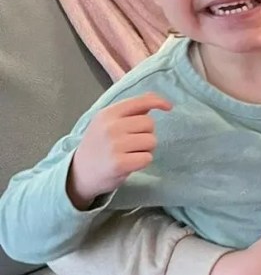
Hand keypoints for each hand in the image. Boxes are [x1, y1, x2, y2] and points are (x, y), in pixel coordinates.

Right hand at [68, 93, 171, 209]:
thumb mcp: (107, 123)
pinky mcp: (119, 164)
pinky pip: (147, 158)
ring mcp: (114, 145)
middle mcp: (110, 127)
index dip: (158, 102)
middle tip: (132, 143)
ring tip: (129, 153)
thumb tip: (154, 101)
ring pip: (151, 141)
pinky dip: (142, 162)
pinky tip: (128, 163)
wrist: (78, 174)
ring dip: (146, 149)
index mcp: (107, 114)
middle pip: (149, 124)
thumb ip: (129, 112)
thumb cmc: (98, 145)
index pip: (139, 101)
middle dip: (147, 134)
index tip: (168, 107)